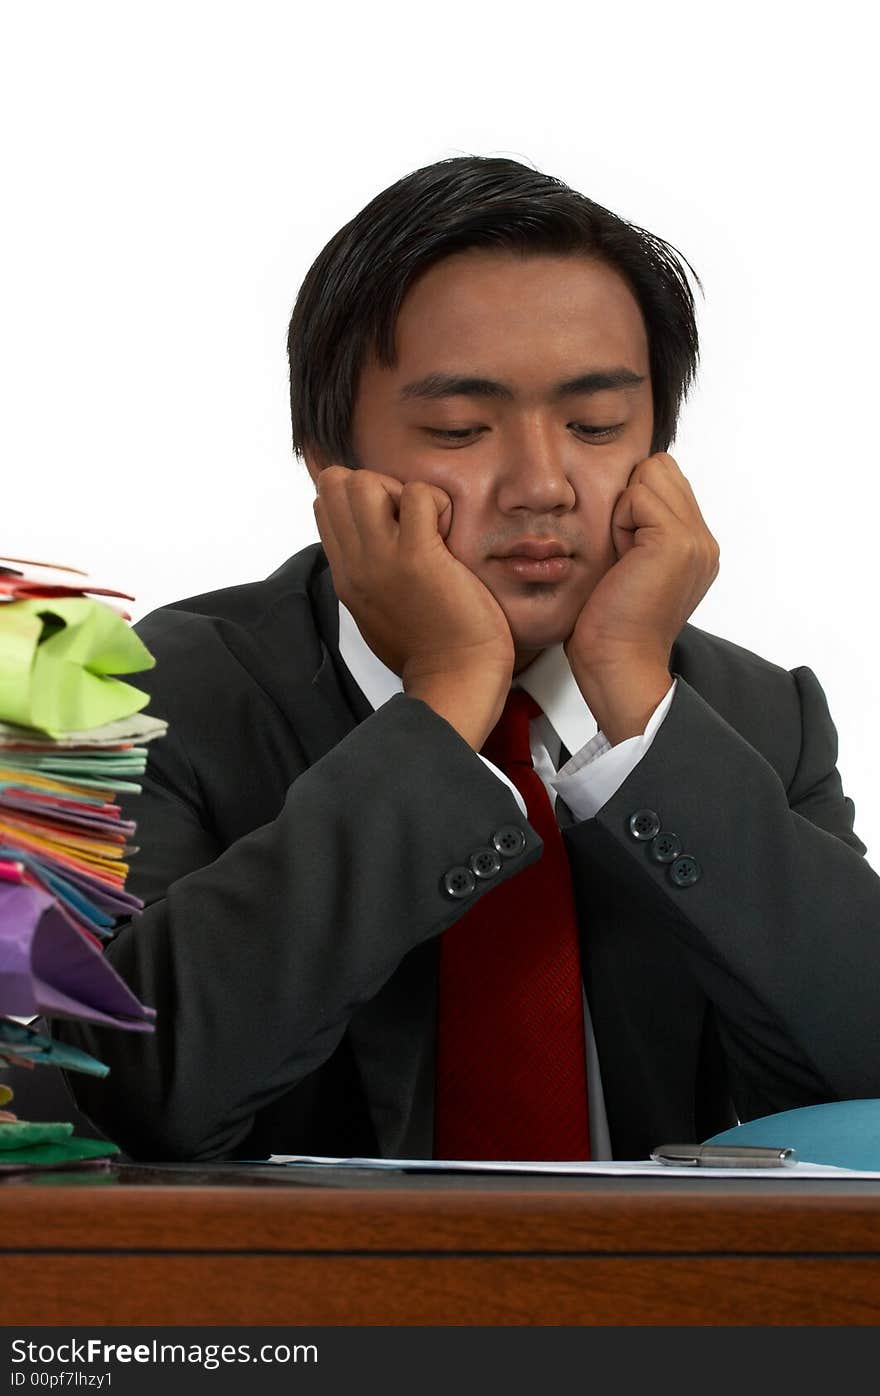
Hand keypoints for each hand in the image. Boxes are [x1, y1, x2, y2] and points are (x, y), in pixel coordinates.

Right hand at [313, 466, 514, 746]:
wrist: (456, 680)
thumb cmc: (429, 649)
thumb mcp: (378, 610)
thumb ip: (369, 574)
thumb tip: (375, 542)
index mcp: (346, 575)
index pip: (325, 505)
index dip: (360, 500)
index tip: (393, 525)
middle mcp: (355, 563)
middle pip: (337, 483)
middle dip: (377, 487)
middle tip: (410, 521)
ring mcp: (382, 559)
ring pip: (365, 481)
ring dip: (403, 491)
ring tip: (428, 526)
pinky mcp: (417, 557)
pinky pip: (418, 493)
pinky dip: (439, 503)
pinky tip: (449, 535)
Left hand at [564, 453, 719, 741]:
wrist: (618, 665)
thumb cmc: (609, 628)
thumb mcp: (628, 568)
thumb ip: (637, 531)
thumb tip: (624, 495)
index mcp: (696, 548)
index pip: (666, 480)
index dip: (632, 502)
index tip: (621, 551)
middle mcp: (704, 541)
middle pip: (661, 468)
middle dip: (630, 499)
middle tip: (620, 552)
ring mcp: (696, 540)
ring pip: (650, 474)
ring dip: (623, 510)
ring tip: (620, 557)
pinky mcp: (677, 541)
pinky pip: (637, 494)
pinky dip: (619, 522)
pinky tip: (620, 560)